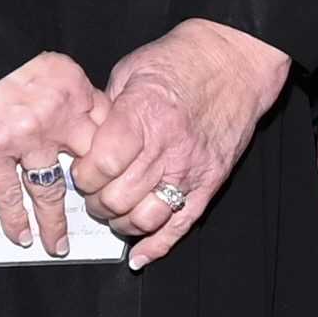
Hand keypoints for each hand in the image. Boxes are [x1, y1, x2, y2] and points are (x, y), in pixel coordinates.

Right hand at [0, 50, 108, 253]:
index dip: (116, 154)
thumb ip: (66, 92)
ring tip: (58, 245)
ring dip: (54, 222)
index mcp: (72, 89)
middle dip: (95, 194)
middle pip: (88, 163)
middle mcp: (55, 116)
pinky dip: (14, 219)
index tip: (119, 176)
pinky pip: (8, 194)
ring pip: (50, 190)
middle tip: (99, 219)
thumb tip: (83, 120)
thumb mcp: (45, 63)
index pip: (108, 127)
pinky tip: (21, 236)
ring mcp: (24, 137)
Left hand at [75, 19, 290, 265]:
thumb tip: (84, 141)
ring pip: (145, 219)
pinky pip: (180, 225)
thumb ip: (107, 110)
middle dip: (96, 202)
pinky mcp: (210, 183)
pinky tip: (139, 255)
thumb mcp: (131, 72)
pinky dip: (157, 247)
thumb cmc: (181, 61)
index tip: (82, 171)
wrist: (235, 61)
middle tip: (93, 193)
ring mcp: (191, 170)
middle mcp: (168, 148)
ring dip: (121, 224)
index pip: (102, 166)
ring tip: (114, 212)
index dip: (84, 176)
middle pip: (119, 198)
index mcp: (143, 116)